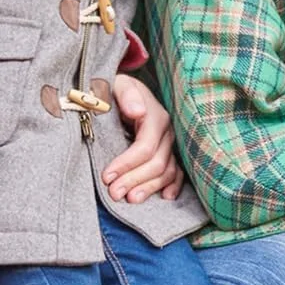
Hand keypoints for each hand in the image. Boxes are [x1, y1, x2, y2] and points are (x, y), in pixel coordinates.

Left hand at [104, 75, 184, 202]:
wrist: (124, 89)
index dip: (127, 164)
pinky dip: (173, 185)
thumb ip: (126, 95)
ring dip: (150, 187)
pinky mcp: (172, 151)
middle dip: (135, 180)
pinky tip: (166, 197)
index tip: (106, 177)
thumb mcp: (116, 85)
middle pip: (157, 162)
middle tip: (114, 194)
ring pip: (168, 171)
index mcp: (155, 116)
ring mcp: (172, 143)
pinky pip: (178, 172)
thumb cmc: (115, 89)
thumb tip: (137, 112)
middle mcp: (168, 131)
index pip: (145, 147)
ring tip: (131, 199)